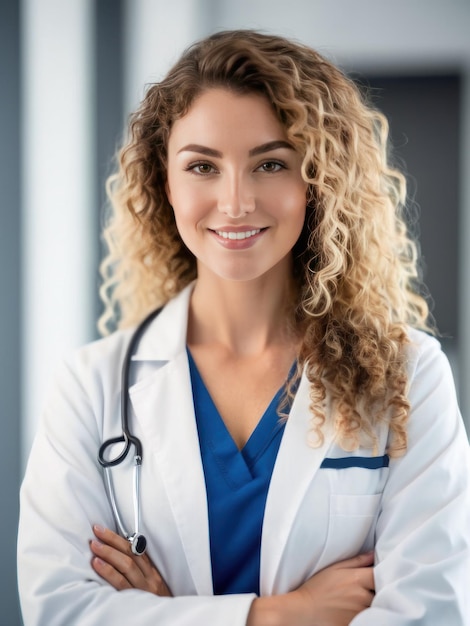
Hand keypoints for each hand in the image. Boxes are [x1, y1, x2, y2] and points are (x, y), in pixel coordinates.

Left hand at [90, 525, 171, 595]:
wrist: (169, 618)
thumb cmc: (156, 602)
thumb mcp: (152, 583)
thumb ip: (139, 569)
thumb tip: (119, 554)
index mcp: (151, 571)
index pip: (134, 548)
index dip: (117, 537)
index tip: (103, 530)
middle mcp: (148, 577)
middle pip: (130, 554)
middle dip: (112, 541)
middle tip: (97, 533)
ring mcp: (142, 588)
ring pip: (126, 566)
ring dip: (109, 553)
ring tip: (95, 547)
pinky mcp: (135, 600)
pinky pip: (121, 584)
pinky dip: (109, 572)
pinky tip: (98, 565)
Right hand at [247, 552, 374, 625]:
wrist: (305, 611)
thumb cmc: (317, 587)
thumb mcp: (334, 568)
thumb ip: (356, 561)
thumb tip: (372, 555)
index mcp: (357, 579)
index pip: (381, 574)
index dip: (382, 573)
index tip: (377, 573)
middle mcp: (362, 596)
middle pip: (381, 591)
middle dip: (377, 587)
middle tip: (370, 586)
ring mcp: (361, 612)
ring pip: (377, 604)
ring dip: (373, 600)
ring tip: (361, 597)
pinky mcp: (358, 623)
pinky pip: (370, 616)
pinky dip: (367, 611)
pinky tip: (357, 607)